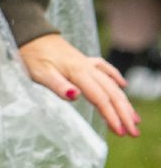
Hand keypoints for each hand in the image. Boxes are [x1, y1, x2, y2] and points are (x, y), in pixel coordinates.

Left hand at [19, 33, 138, 138]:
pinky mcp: (83, 61)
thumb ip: (58, 86)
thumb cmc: (33, 57)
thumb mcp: (41, 74)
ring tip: (134, 118)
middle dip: (124, 113)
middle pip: (111, 93)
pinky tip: (123, 85)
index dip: (111, 116)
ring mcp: (87, 64)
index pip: (100, 99)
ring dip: (124, 102)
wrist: (31, 35)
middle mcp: (87, 68)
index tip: (120, 132)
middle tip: (134, 132)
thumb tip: (75, 96)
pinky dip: (115, 78)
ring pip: (111, 84)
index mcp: (78, 73)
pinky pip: (105, 69)